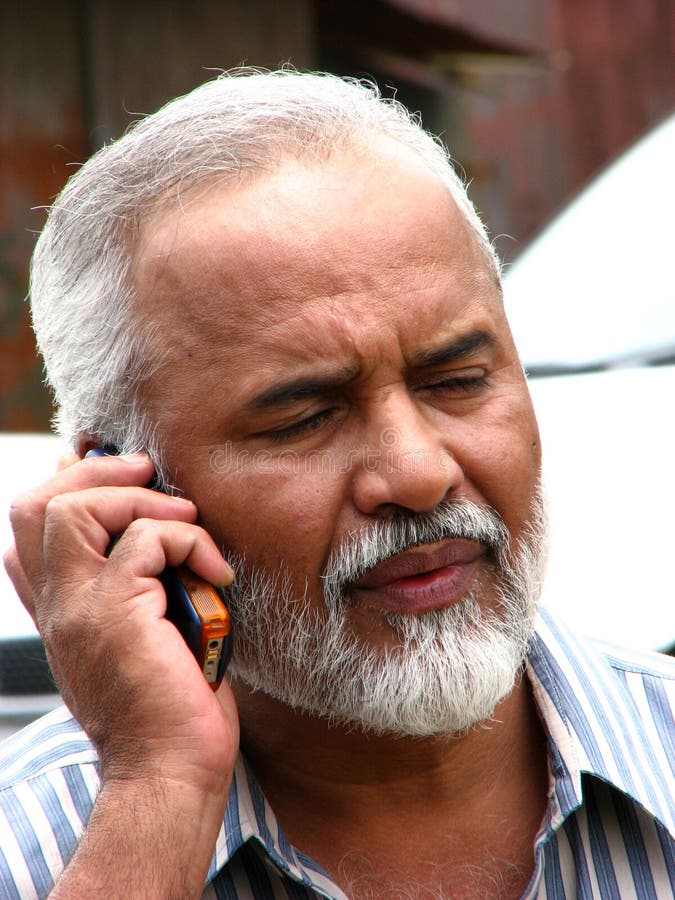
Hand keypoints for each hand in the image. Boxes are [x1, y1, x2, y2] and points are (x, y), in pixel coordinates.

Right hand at [4, 450, 238, 782]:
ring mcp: (79, 609)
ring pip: (73, 510)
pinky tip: (216, 571)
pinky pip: (146, 538)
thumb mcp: (143, 635)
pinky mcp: (117, 615)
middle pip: (35, 505)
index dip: (69, 486)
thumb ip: (137, 590)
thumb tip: (163, 537)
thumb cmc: (170, 705)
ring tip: (186, 519)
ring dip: (141, 498)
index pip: (28, 530)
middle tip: (148, 473)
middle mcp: (57, 605)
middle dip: (96, 473)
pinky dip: (190, 539)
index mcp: (59, 609)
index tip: (125, 478)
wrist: (170, 771)